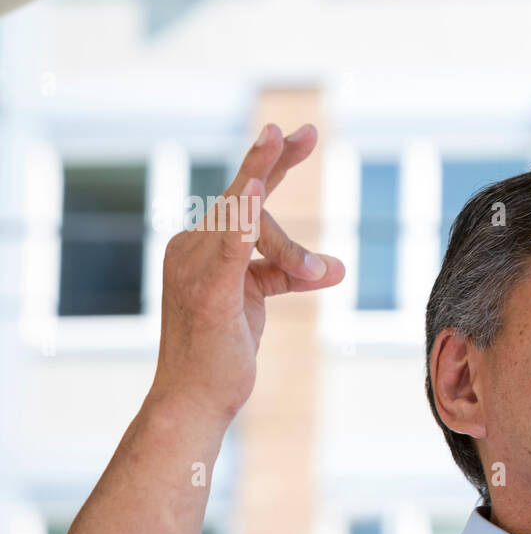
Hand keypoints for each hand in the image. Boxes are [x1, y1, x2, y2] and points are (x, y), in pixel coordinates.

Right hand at [149, 123, 344, 424]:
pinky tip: (254, 190)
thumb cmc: (222, 352)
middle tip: (310, 131)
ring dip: (293, 253)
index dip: (270, 163)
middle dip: (275, 160)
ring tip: (320, 276)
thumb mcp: (257, 300)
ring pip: (251, 227)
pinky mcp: (209, 292)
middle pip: (244, 198)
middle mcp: (189, 247)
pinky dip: (243, 218)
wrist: (195, 401)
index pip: (241, 197)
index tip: (301, 134)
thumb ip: (289, 274)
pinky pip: (230, 246)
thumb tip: (337, 267)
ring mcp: (194, 268)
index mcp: (198, 245)